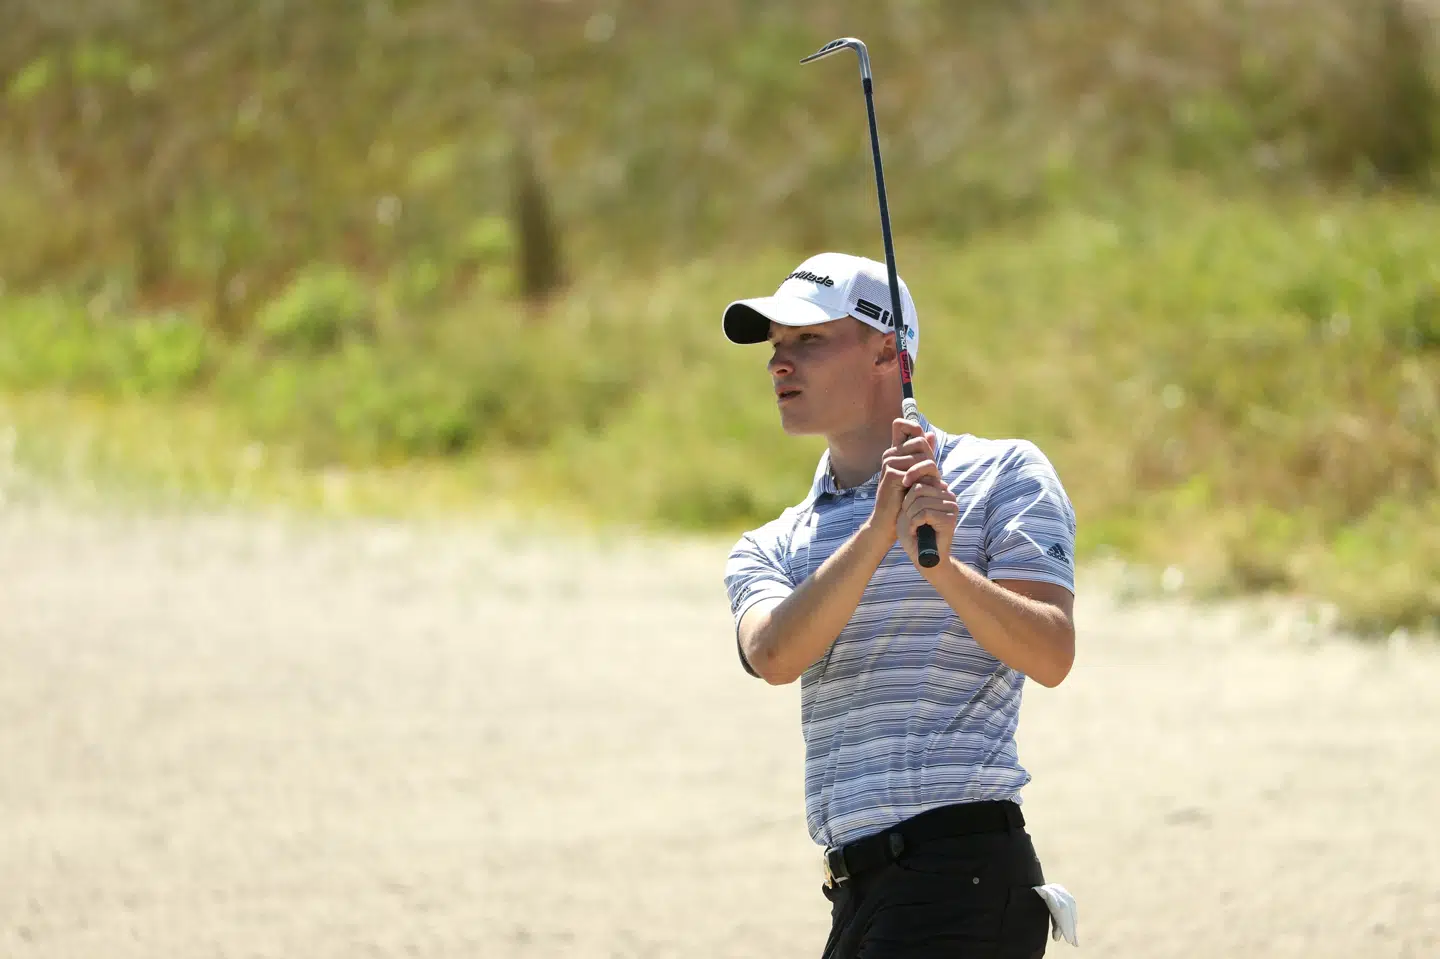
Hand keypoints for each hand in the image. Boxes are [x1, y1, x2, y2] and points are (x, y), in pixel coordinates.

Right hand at [868, 418, 942, 540]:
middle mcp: (890, 454)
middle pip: (920, 441)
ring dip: (930, 472)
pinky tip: (920, 490)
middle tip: (930, 476)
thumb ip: (923, 454)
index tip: (924, 446)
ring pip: (922, 456)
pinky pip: (918, 468)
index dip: (914, 428)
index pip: (903, 425)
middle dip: (930, 457)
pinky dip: (925, 480)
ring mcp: (889, 463)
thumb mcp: (917, 474)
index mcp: (894, 452)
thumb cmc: (904, 499)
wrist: (890, 520)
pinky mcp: (892, 474)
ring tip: (926, 486)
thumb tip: (931, 434)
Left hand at [897, 480, 958, 572]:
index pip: (918, 481)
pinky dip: (914, 523)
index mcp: (939, 491)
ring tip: (914, 527)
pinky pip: (924, 513)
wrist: (922, 558)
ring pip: (920, 501)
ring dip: (911, 517)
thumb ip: (911, 492)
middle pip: (918, 488)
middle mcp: (948, 496)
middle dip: (908, 507)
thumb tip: (915, 477)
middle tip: (911, 522)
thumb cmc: (911, 533)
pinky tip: (917, 531)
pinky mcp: (950, 519)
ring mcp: (951, 506)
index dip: (906, 498)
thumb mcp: (907, 508)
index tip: (907, 513)